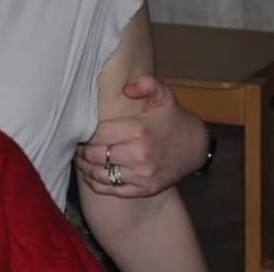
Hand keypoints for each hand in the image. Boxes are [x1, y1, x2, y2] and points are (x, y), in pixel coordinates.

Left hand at [75, 74, 207, 197]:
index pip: (98, 134)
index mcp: (138, 131)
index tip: (79, 129)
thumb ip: (146, 84)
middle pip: (95, 155)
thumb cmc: (174, 120)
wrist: (197, 148)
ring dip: (85, 167)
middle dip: (82, 150)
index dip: (84, 132)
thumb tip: (126, 88)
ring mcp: (142, 175)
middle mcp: (139, 155)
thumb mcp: (164, 96)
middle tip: (76, 144)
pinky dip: (96, 184)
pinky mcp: (145, 189)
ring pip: (100, 174)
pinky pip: (112, 190)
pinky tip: (90, 175)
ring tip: (80, 158)